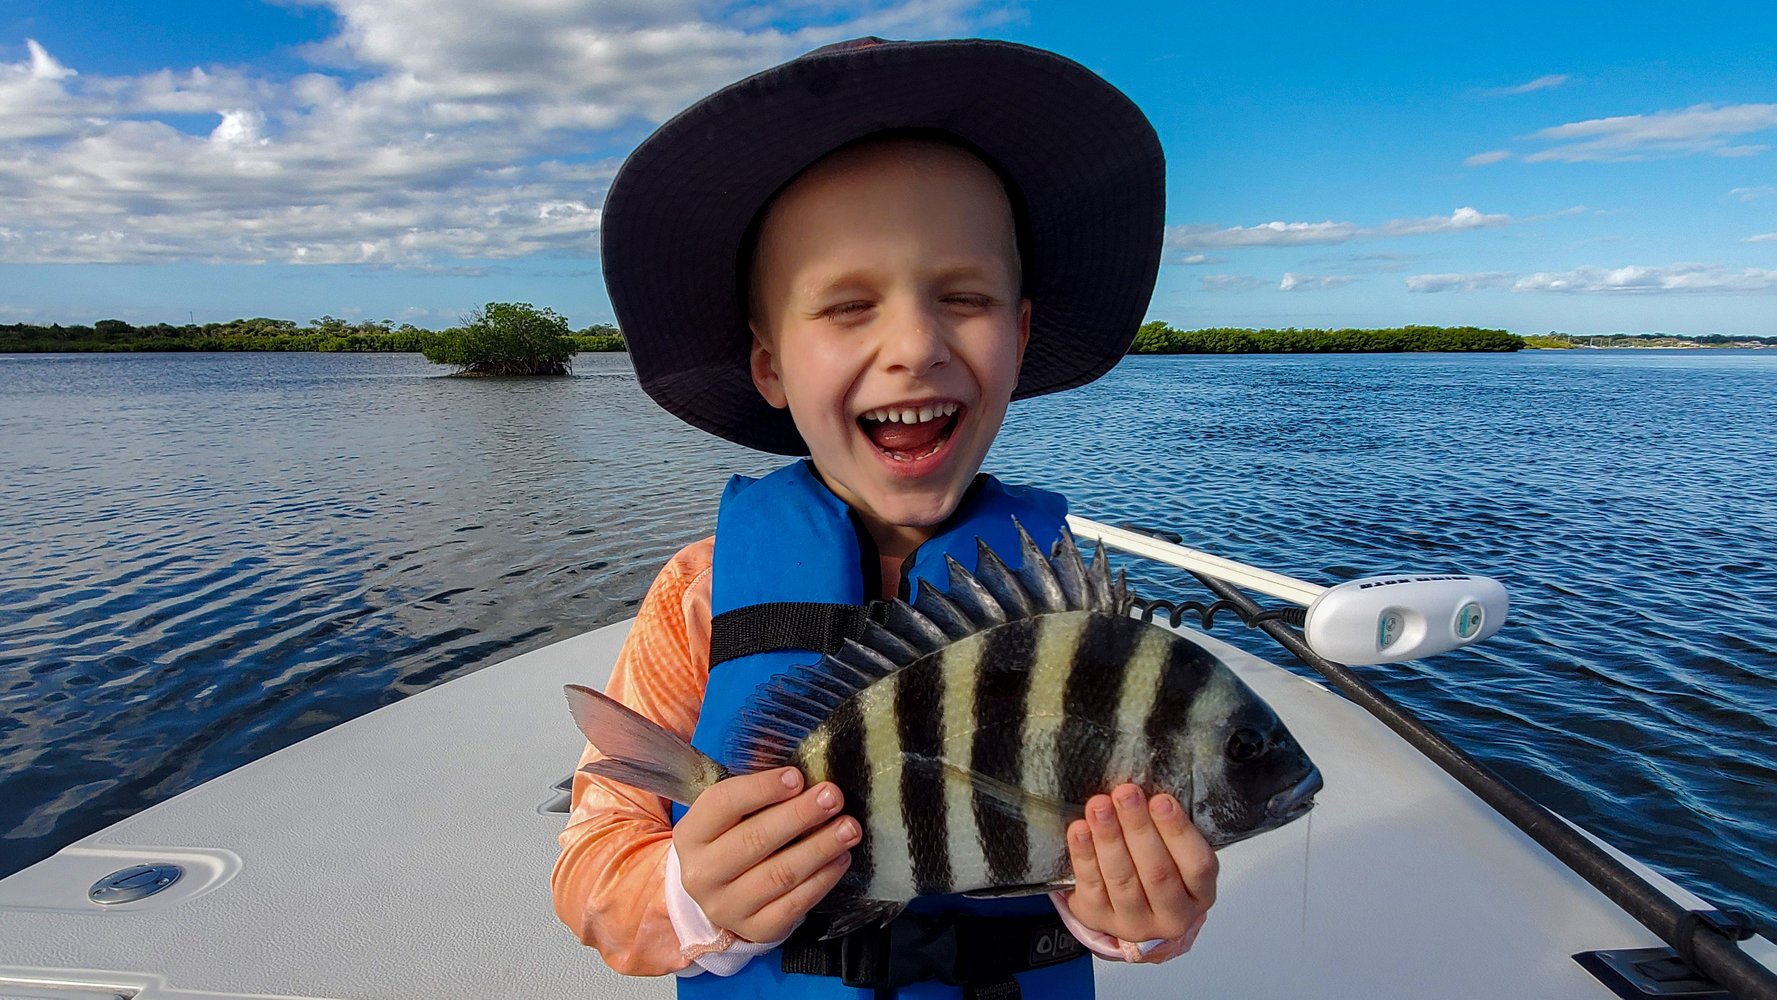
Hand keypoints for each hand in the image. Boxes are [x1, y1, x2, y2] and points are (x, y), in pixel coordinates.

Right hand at [673, 766, 858, 942]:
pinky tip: (840, 858)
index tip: (797, 777)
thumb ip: (757, 794)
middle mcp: (702, 874)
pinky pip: (794, 905)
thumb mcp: (730, 815)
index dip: (761, 788)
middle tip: (832, 797)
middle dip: (799, 815)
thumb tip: (802, 778)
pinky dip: (822, 879)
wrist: (723, 895)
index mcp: (691, 835)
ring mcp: (727, 907)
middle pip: (754, 840)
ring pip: (779, 874)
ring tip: (848, 828)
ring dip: (819, 848)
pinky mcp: (756, 930)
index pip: (723, 805)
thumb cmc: (732, 840)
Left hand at [1064, 783, 1215, 945]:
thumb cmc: (1157, 867)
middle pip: (1157, 872)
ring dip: (1109, 838)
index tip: (1161, 800)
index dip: (1178, 831)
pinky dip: (1084, 855)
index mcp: (1200, 894)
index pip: (1197, 865)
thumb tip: (1147, 791)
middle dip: (1138, 828)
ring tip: (1099, 806)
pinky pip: (1091, 885)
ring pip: (1122, 879)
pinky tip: (1080, 829)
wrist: (1128, 907)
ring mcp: (1135, 923)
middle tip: (1125, 794)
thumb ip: (1168, 827)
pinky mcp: (1099, 919)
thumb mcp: (1175, 851)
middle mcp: (1173, 916)